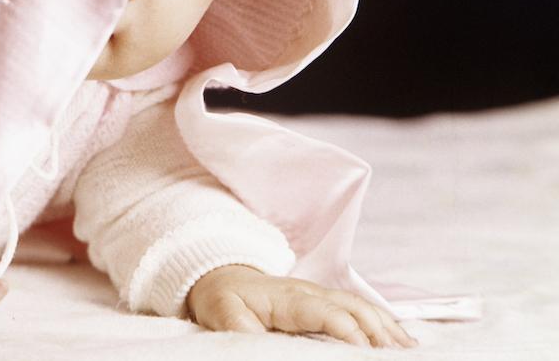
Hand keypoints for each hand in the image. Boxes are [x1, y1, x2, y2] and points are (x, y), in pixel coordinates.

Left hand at [186, 264, 417, 348]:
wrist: (220, 277)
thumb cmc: (223, 298)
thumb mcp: (221, 313)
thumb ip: (241, 328)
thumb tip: (258, 344)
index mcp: (288, 297)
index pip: (326, 312)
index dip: (348, 331)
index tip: (365, 351)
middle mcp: (310, 293)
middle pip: (353, 307)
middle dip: (379, 331)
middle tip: (400, 356)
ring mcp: (319, 295)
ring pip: (361, 306)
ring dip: (387, 327)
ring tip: (410, 350)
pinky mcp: (324, 302)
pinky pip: (359, 309)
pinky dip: (383, 323)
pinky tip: (399, 340)